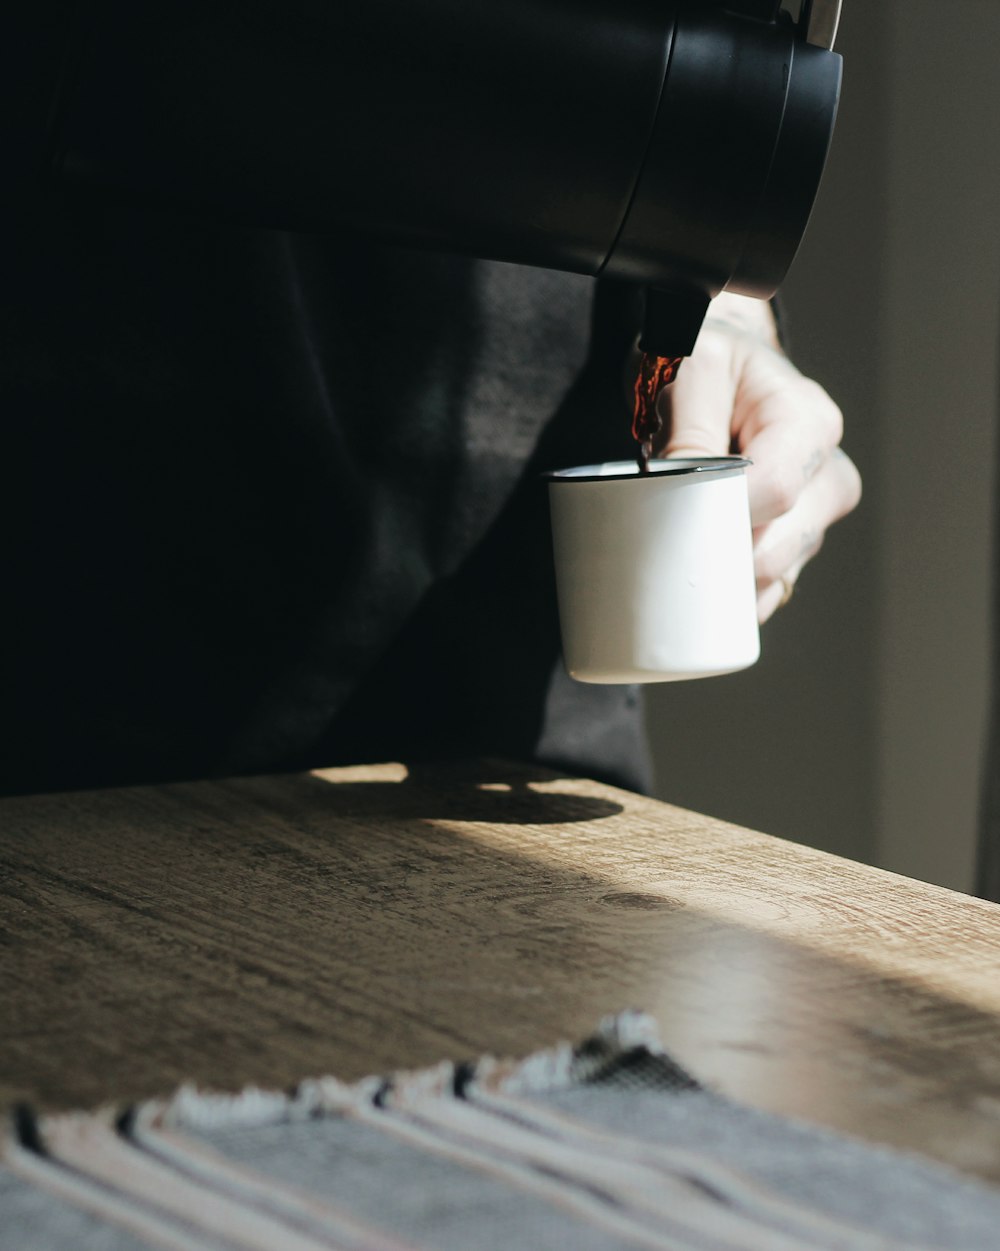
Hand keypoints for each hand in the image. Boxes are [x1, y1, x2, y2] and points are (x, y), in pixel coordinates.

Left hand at [649, 292, 860, 622]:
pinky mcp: (791, 545)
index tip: (677, 514)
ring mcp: (813, 515)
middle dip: (721, 555)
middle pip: (782, 544)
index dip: (726, 513)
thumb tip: (687, 491)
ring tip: (680, 552)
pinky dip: (733, 600)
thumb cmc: (701, 362)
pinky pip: (769, 592)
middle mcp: (825, 472)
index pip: (777, 489)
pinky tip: (702, 595)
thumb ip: (690, 427)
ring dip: (724, 577)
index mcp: (808, 421)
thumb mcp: (688, 368)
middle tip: (665, 543)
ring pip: (776, 575)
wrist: (712, 372)